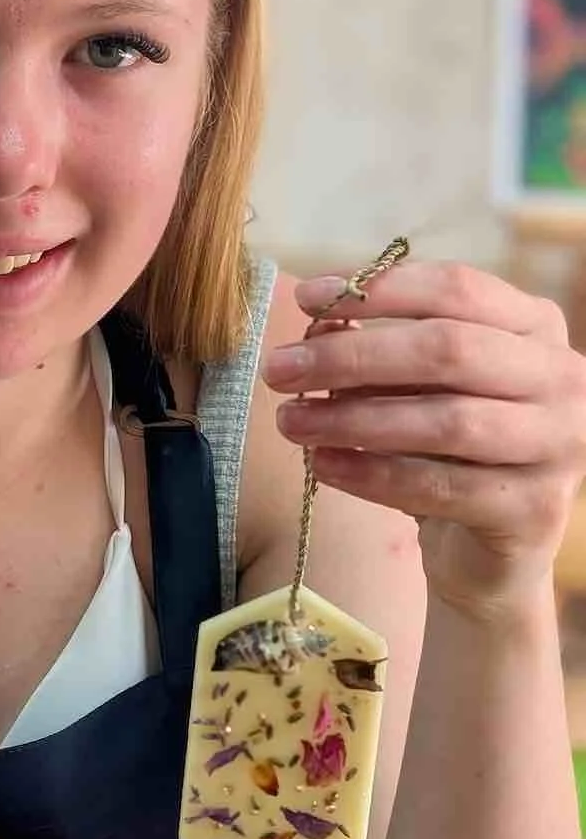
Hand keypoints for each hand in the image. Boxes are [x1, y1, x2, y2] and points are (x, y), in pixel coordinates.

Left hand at [261, 261, 585, 613]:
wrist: (489, 549)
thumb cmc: (448, 448)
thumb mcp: (417, 387)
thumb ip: (380, 348)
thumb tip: (319, 316)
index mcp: (535, 326)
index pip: (458, 289)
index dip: (379, 290)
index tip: (305, 297)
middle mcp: (561, 378)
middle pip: (448, 350)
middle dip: (352, 356)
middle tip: (280, 369)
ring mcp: (559, 444)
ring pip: (445, 421)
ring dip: (353, 419)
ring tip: (290, 421)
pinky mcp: (534, 508)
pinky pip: (439, 486)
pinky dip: (372, 474)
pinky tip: (321, 465)